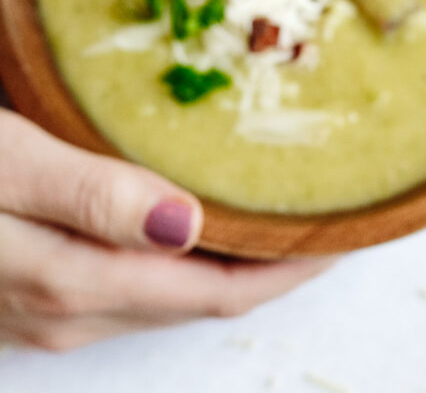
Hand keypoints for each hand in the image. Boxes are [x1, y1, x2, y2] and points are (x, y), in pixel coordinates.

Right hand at [0, 110, 330, 350]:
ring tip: (278, 211)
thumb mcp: (11, 168)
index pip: (217, 291)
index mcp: (77, 282)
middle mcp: (70, 314)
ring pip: (170, 296)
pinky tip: (196, 220)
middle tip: (324, 212)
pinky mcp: (36, 295)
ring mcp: (50, 313)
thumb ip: (92, 197)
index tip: (338, 228)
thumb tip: (187, 223)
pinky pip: (136, 288)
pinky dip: (185, 261)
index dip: (286, 267)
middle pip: (202, 299)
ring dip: (232, 263)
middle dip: (272, 266)